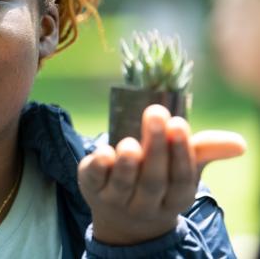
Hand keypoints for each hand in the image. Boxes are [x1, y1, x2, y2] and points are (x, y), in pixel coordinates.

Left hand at [78, 104, 245, 245]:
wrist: (122, 216)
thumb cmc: (160, 180)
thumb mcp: (182, 167)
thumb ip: (204, 150)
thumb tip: (239, 143)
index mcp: (174, 199)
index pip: (181, 180)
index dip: (181, 153)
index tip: (179, 123)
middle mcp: (146, 204)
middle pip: (153, 180)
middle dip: (156, 148)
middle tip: (156, 114)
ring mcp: (116, 200)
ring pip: (123, 184)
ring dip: (128, 163)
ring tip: (130, 142)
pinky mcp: (90, 190)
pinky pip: (94, 180)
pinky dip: (98, 167)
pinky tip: (103, 151)